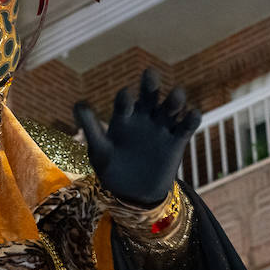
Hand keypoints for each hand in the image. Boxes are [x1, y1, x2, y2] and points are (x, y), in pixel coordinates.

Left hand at [74, 69, 200, 206]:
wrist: (134, 194)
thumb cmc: (112, 169)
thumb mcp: (99, 150)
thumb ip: (91, 128)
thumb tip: (77, 104)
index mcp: (124, 117)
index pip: (124, 101)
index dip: (125, 98)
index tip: (126, 97)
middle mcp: (144, 117)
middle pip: (150, 95)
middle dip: (150, 84)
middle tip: (150, 75)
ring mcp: (162, 127)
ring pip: (172, 106)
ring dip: (175, 99)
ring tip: (177, 96)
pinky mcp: (178, 140)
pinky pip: (187, 125)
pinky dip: (192, 118)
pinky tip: (192, 114)